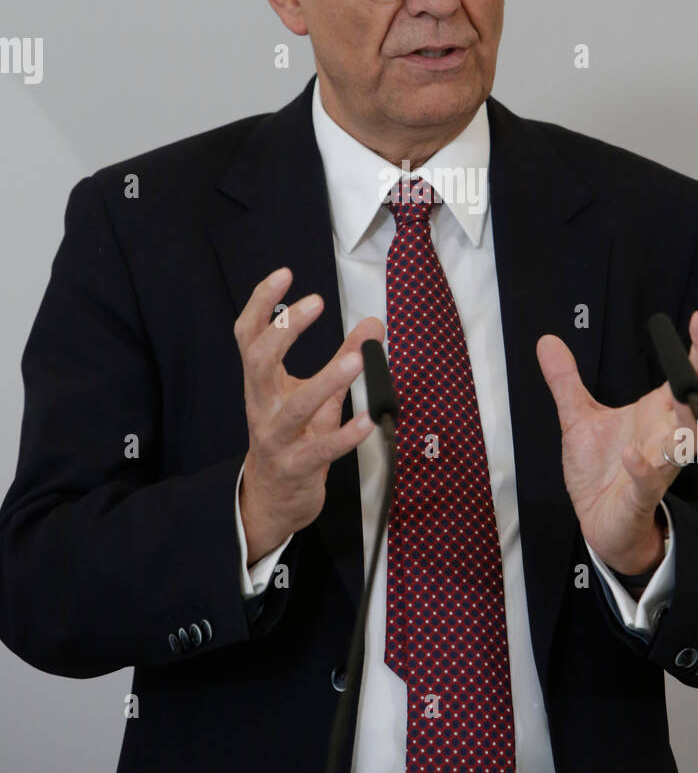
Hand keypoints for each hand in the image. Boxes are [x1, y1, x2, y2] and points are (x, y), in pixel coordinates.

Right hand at [235, 267, 383, 562]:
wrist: (272, 499)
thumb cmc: (293, 437)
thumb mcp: (315, 393)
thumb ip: (344, 358)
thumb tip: (374, 324)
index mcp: (261, 383)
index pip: (249, 335)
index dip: (262, 303)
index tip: (285, 273)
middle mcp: (261, 406)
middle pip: (258, 362)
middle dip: (285, 331)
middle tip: (315, 303)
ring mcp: (275, 438)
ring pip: (294, 408)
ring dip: (326, 381)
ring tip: (357, 360)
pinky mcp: (296, 467)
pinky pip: (321, 450)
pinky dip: (346, 435)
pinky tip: (369, 419)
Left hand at [536, 310, 697, 574]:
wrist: (600, 522)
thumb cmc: (601, 471)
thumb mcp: (577, 418)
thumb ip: (566, 380)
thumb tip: (547, 341)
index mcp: (656, 415)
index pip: (689, 378)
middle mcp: (665, 438)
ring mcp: (657, 467)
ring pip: (684, 443)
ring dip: (684, 419)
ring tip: (677, 393)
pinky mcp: (640, 495)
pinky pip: (648, 482)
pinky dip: (643, 469)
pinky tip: (632, 455)